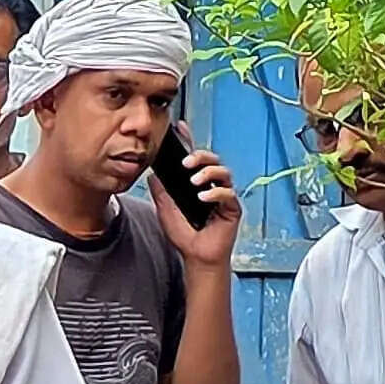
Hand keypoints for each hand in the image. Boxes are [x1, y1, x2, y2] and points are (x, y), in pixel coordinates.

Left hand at [155, 143, 239, 268]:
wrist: (195, 256)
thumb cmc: (184, 235)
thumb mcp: (165, 210)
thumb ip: (160, 191)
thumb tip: (152, 174)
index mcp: (197, 184)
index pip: (195, 159)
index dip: (190, 141)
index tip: (181, 127)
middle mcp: (212, 186)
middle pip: (213, 160)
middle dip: (200, 157)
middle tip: (186, 163)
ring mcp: (223, 196)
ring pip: (224, 173)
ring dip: (209, 172)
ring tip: (194, 182)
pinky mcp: (232, 208)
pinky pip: (228, 194)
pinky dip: (215, 193)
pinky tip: (203, 198)